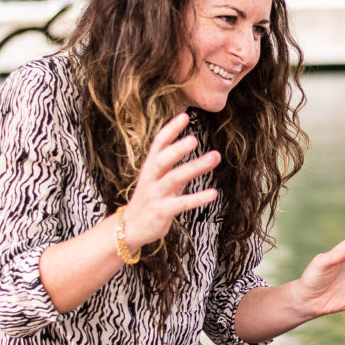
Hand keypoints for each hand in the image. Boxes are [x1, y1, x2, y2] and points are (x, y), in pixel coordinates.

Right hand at [122, 113, 219, 250]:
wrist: (130, 227)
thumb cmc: (148, 200)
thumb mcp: (157, 178)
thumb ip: (172, 164)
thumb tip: (189, 143)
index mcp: (150, 167)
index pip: (158, 143)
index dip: (171, 129)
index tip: (185, 116)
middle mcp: (151, 178)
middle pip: (163, 159)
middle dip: (178, 148)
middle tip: (195, 139)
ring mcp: (155, 194)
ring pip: (174, 178)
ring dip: (195, 167)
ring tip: (215, 157)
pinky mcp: (161, 211)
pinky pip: (181, 203)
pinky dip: (198, 198)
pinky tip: (213, 193)